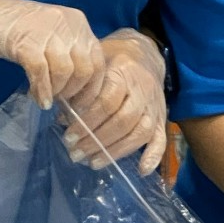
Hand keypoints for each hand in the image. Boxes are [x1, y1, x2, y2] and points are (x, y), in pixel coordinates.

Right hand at [0, 0, 106, 108]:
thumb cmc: (14, 30)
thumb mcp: (51, 38)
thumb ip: (68, 56)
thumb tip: (81, 92)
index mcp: (77, 23)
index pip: (99, 61)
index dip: (92, 89)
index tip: (80, 105)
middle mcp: (67, 23)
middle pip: (86, 69)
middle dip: (75, 94)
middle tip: (61, 104)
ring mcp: (46, 30)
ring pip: (66, 71)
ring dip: (57, 93)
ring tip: (46, 99)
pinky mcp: (24, 40)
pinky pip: (41, 71)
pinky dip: (41, 90)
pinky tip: (37, 98)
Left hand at [61, 28, 167, 172]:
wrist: (146, 52)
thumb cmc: (113, 58)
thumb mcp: (94, 61)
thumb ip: (80, 86)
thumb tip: (62, 116)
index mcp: (123, 73)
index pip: (106, 102)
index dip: (86, 122)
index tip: (68, 136)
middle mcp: (142, 91)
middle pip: (122, 120)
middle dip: (97, 140)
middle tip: (75, 153)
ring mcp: (154, 106)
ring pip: (140, 132)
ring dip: (116, 151)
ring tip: (93, 162)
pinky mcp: (162, 118)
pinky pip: (161, 138)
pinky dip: (154, 155)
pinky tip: (141, 170)